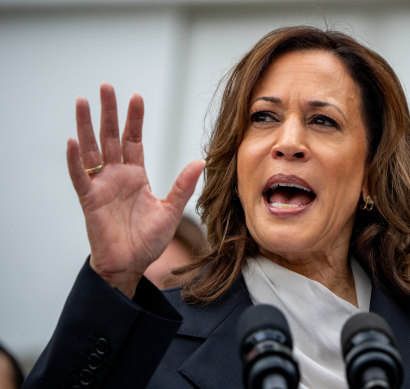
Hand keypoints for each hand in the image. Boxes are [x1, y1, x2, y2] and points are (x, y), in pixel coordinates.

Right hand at [66, 82, 204, 296]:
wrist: (131, 264)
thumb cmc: (148, 240)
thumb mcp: (170, 210)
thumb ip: (182, 186)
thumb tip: (200, 161)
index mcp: (136, 175)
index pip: (134, 140)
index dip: (134, 119)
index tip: (136, 97)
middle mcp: (117, 176)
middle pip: (111, 137)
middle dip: (109, 112)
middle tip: (106, 86)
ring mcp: (102, 186)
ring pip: (91, 150)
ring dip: (86, 127)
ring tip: (82, 102)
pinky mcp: (89, 200)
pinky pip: (80, 177)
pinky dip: (75, 161)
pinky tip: (72, 142)